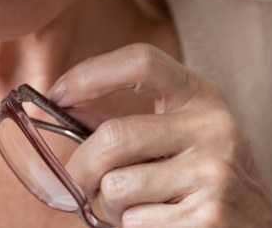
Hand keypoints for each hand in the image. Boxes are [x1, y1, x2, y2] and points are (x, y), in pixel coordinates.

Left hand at [49, 44, 271, 226]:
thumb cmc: (207, 178)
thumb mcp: (182, 136)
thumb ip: (130, 122)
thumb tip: (65, 107)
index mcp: (203, 96)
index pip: (141, 60)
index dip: (90, 73)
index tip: (57, 93)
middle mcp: (213, 127)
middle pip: (113, 136)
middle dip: (80, 167)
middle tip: (76, 183)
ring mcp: (214, 173)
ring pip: (116, 186)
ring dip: (109, 206)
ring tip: (136, 206)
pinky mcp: (208, 216)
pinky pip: (135, 222)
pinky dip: (134, 227)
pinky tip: (161, 222)